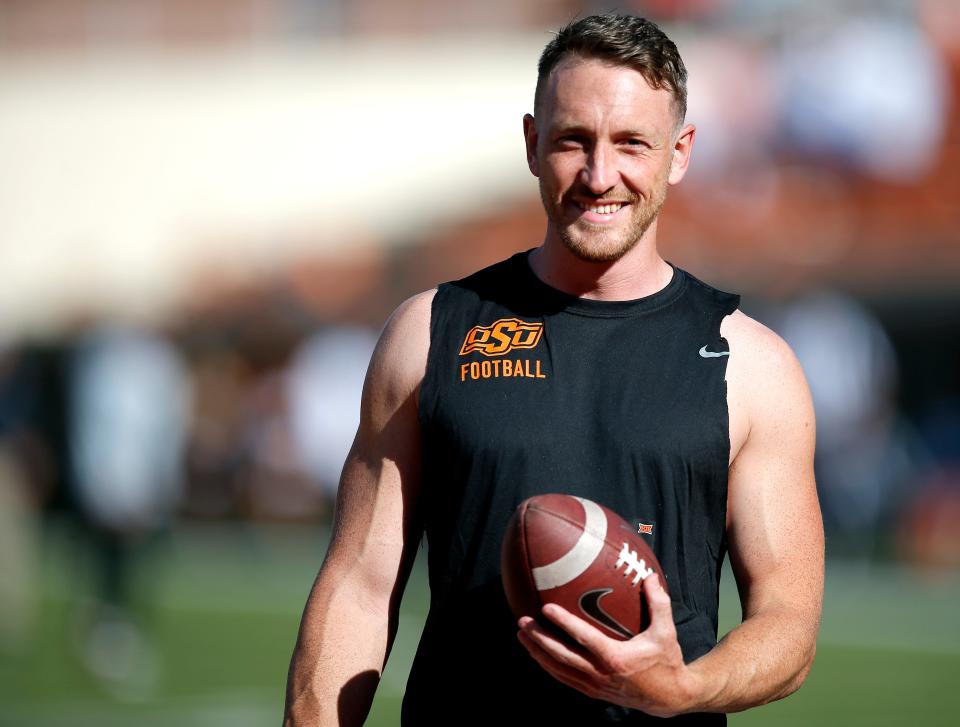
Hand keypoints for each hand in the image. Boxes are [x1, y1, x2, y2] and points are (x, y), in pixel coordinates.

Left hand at [516, 574, 701, 717]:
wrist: (669, 698)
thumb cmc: (667, 661)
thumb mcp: (665, 632)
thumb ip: (658, 603)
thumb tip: (650, 575)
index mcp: (615, 658)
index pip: (583, 638)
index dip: (563, 623)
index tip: (545, 607)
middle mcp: (600, 674)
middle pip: (561, 656)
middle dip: (539, 639)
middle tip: (522, 621)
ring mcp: (594, 686)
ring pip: (558, 670)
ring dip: (537, 653)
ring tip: (521, 635)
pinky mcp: (593, 693)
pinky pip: (564, 678)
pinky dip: (548, 665)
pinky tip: (537, 653)